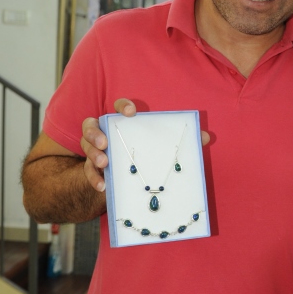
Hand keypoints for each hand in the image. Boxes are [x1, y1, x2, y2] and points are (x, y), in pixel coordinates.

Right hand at [80, 99, 209, 191]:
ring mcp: (96, 151)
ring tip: (104, 163)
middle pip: (91, 125)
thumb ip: (182, 142)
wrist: (131, 180)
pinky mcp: (93, 170)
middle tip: (105, 143)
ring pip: (86, 146)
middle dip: (95, 132)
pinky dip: (94, 178)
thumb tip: (206, 137)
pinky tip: (104, 186)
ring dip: (93, 154)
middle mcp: (106, 134)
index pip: (119, 108)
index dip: (123, 106)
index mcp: (124, 124)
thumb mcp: (163, 149)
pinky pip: (88, 172)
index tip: (132, 113)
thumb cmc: (149, 157)